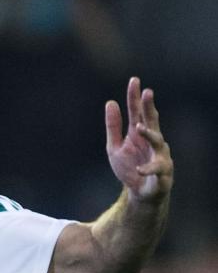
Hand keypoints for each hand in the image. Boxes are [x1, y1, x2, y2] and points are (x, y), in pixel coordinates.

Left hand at [106, 77, 172, 202]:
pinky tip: (139, 169)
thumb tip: (110, 102)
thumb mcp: (115, 146)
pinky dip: (148, 169)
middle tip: (147, 92)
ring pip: (158, 142)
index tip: (134, 81)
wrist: (141, 192)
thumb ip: (113, 126)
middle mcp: (153, 141)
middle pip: (152, 121)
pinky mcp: (162, 173)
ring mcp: (160, 155)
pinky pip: (156, 169)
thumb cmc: (130, 166)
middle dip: (149, 107)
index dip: (135, 97)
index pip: (138, 112)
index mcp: (140, 133)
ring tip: (139, 127)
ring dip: (149, 134)